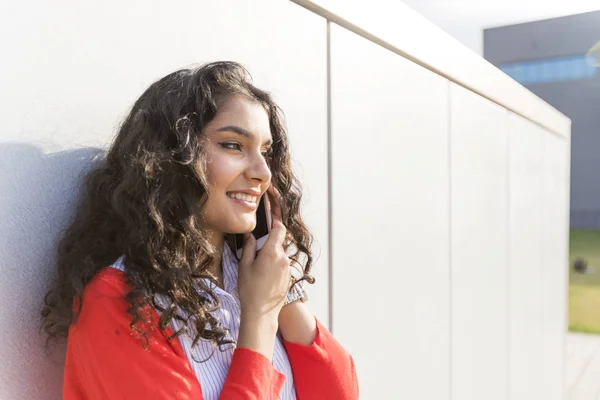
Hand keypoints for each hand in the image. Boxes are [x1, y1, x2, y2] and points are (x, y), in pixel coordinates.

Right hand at [237, 186, 290, 323]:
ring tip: (256, 262)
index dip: (276, 213)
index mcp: (272, 252)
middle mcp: (283, 258)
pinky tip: (261, 272)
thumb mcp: (244, 266)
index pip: (278, 227)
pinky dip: (272, 261)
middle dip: (270, 234)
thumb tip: (250, 235)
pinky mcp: (287, 276)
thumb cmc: (250, 291)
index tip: (273, 201)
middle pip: (279, 238)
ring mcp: (287, 268)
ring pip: (279, 251)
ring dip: (269, 250)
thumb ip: (248, 248)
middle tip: (259, 233)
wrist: (262, 314)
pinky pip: (280, 262)